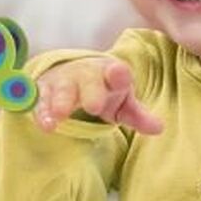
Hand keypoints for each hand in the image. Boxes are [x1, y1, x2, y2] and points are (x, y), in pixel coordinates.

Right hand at [34, 56, 163, 135]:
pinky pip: (41, 100)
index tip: (119, 75)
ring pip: (62, 90)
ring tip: (60, 117)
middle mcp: (87, 74)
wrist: (74, 74)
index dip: (118, 74)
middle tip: (94, 105)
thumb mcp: (122, 103)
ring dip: (60, 102)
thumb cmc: (104, 90)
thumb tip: (159, 128)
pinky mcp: (45, 91)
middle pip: (88, 81)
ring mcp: (65, 81)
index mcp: (111, 74)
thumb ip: (138, 115)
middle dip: (90, 91)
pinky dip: (41, 110)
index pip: (117, 72)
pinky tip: (45, 124)